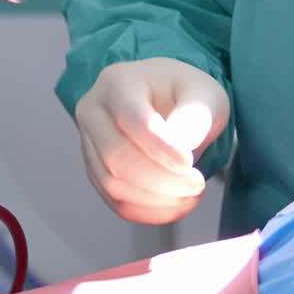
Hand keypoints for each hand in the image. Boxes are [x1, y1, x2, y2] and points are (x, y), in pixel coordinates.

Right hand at [75, 59, 229, 224]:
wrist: (166, 99)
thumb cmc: (186, 93)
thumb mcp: (204, 93)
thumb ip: (196, 116)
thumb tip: (181, 149)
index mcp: (118, 81)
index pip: (134, 121)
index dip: (162, 149)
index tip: (191, 165)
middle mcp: (93, 110)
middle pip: (116, 157)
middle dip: (161, 180)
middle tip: (198, 185)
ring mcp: (88, 142)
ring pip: (112, 184)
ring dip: (156, 200)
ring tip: (191, 194)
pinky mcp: (95, 170)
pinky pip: (115, 201)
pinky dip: (148, 211)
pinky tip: (177, 204)